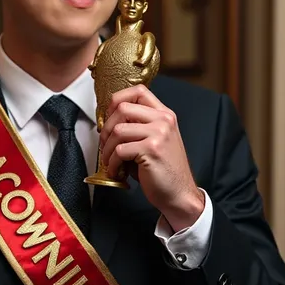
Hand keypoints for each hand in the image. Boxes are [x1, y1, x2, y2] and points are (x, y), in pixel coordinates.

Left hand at [100, 85, 204, 231]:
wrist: (179, 194)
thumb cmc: (163, 170)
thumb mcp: (154, 141)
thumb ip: (137, 127)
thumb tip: (107, 122)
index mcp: (164, 115)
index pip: (138, 91)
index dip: (117, 100)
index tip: (109, 116)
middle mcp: (163, 120)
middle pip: (122, 108)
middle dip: (106, 127)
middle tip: (105, 143)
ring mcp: (159, 134)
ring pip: (117, 130)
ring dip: (107, 148)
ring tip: (110, 160)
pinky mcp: (151, 150)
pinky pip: (120, 150)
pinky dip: (112, 163)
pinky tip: (116, 170)